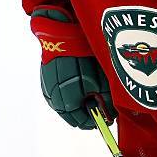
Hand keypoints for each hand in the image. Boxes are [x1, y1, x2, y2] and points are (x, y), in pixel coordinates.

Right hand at [31, 6, 115, 128]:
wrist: (62, 34)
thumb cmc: (83, 57)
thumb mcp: (101, 81)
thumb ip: (106, 102)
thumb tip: (111, 116)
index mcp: (67, 103)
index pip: (84, 123)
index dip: (98, 120)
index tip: (108, 116)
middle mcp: (54, 99)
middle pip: (73, 116)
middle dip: (88, 112)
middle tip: (101, 106)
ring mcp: (47, 89)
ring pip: (65, 105)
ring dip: (78, 103)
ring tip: (92, 93)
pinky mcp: (45, 79)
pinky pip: (58, 94)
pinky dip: (70, 94)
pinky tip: (79, 85)